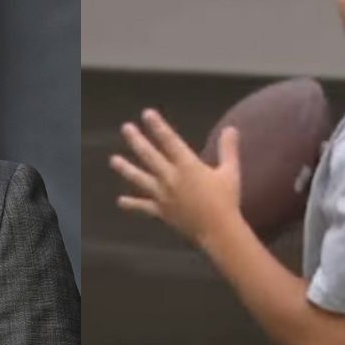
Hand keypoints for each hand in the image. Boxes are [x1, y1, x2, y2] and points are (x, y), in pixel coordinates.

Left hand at [109, 108, 244, 247]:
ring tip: (113, 160)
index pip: (170, 140)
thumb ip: (228, 149)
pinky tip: (120, 201)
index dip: (158, 126)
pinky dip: (132, 204)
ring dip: (126, 168)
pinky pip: (143, 206)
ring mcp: (163, 195)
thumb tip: (231, 128)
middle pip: (149, 155)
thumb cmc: (226, 201)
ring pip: (140, 178)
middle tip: (126, 128)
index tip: (147, 113)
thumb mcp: (230, 172)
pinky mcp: (162, 211)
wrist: (218, 231)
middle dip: (137, 140)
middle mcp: (171, 178)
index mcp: (188, 166)